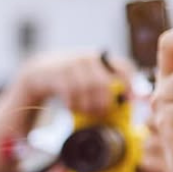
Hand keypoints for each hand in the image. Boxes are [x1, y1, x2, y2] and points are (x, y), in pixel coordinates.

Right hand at [18, 52, 133, 116]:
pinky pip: (69, 93)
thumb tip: (132, 102)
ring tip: (87, 113)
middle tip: (103, 114)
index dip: (131, 84)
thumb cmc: (71, 79)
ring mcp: (71, 64)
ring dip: (88, 106)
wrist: (40, 71)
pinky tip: (72, 108)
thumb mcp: (90, 77)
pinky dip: (73, 104)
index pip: (124, 67)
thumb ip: (108, 87)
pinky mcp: (56, 74)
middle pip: (103, 83)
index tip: (132, 101)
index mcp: (101, 58)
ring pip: (86, 89)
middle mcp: (88, 58)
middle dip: (104, 102)